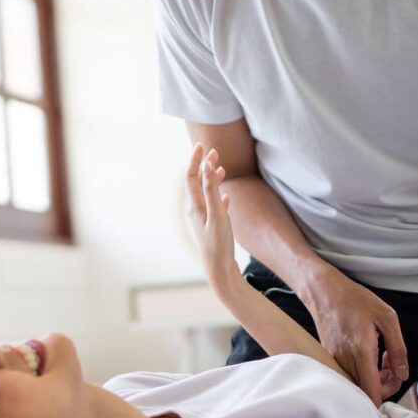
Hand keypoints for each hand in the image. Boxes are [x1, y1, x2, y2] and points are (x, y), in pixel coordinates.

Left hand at [184, 143, 238, 284]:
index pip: (191, 177)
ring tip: (221, 168)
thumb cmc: (218, 244)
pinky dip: (219, 197)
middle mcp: (195, 211)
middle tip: (214, 151)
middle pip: (197, 183)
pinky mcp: (212, 228)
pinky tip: (227, 197)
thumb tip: (206, 165)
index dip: (196, 160)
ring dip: (212, 180)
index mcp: (193, 206)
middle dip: (204, 166)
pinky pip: (214, 207)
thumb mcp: (217, 214)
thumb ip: (211, 190)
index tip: (202, 146)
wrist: (220, 272)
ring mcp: (204, 220)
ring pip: (206, 194)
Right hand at [306, 270, 407, 404]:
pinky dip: (363, 369)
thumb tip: (403, 374)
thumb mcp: (387, 318)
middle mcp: (345, 360)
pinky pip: (349, 373)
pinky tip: (368, 352)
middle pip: (366, 391)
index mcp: (361, 351)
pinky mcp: (330, 357)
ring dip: (374, 376)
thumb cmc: (355, 299)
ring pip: (358, 383)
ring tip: (382, 355)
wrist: (324, 291)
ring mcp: (335, 360)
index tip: (397, 377)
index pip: (372, 392)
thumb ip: (398, 349)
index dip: (388, 392)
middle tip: (393, 363)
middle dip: (385, 383)